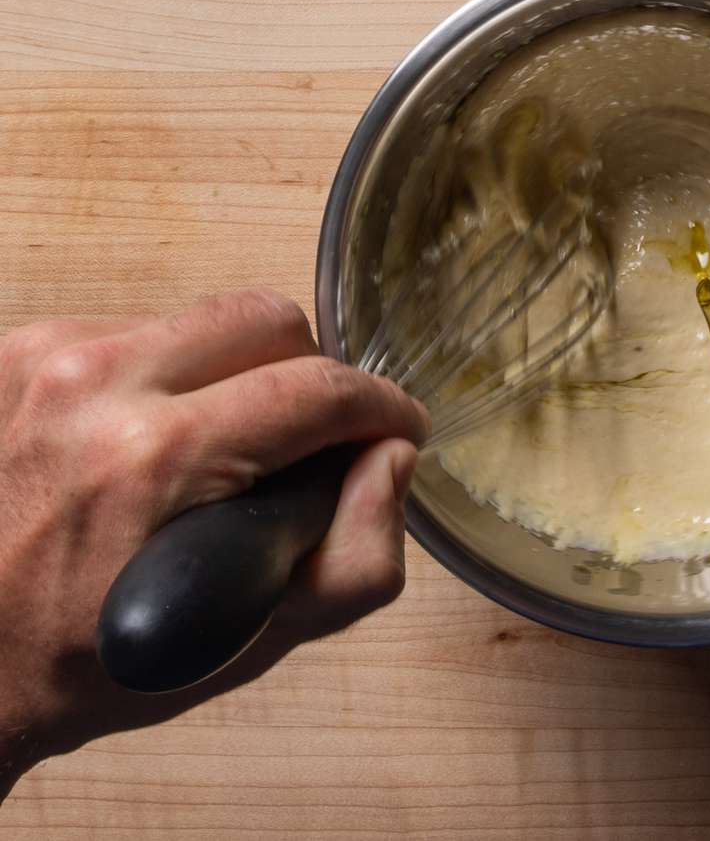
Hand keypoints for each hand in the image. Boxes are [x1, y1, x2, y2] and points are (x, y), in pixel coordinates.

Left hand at [0, 290, 428, 797]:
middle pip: (269, 320)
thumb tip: (392, 458)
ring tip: (226, 447)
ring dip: (240, 375)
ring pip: (207, 321)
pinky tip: (160, 440)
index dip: (382, 407)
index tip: (397, 431)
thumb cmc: (104, 662)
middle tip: (313, 441)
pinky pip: (143, 331)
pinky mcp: (18, 351)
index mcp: (156, 455)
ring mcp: (47, 358)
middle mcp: (94, 382)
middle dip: (312, 378)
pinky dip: (175, 378)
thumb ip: (359, 556)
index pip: (320, 387)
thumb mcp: (257, 643)